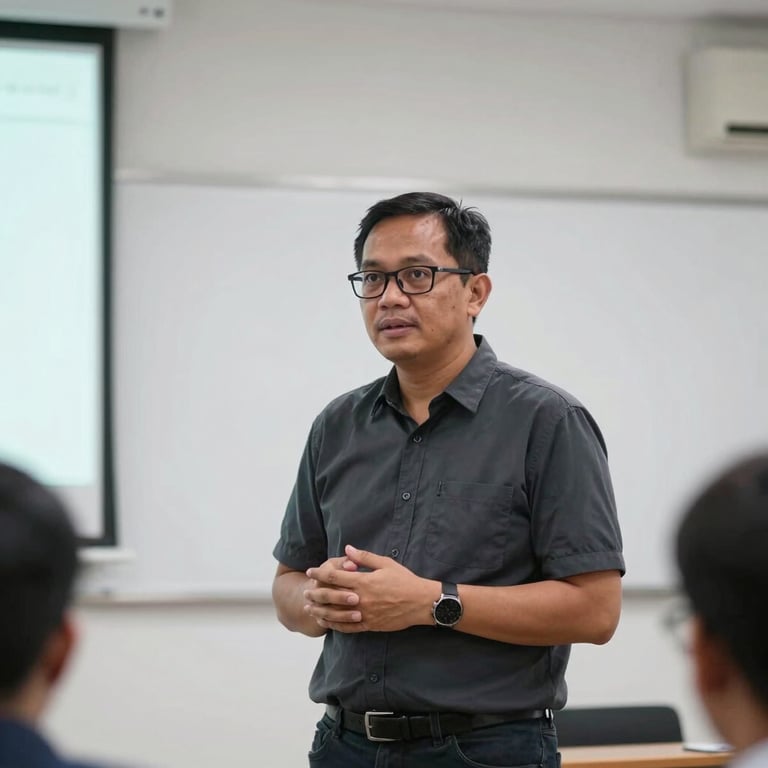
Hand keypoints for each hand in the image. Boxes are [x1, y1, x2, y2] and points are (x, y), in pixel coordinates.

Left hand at [304, 545, 432, 633]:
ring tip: (311, 608)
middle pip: (331, 596)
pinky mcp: (370, 625)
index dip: (320, 573)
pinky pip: (349, 627)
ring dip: (321, 611)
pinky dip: (336, 625)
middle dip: (316, 593)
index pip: (335, 576)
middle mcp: (361, 598)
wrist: (421, 603)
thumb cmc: (405, 580)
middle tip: (306, 591)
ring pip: (336, 614)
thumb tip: (347, 549)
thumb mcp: (386, 564)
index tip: (310, 571)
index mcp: (364, 581)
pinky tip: (328, 623)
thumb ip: (364, 557)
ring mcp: (365, 614)